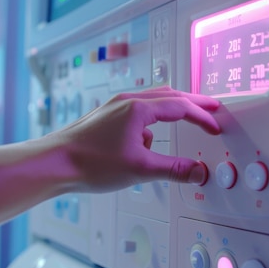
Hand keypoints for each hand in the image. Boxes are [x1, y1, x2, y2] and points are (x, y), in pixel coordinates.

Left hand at [46, 86, 220, 192]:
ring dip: (172, 110)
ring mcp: (114, 107)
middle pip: (169, 95)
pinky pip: (137, 112)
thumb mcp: (139, 169)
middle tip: (211, 107)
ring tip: (184, 120)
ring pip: (153, 101)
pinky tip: (146, 144)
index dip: (202, 116)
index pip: (181, 107)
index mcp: (138, 108)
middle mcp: (126, 101)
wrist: (54, 163)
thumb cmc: (88, 162)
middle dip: (193, 103)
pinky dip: (151, 122)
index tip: (214, 125)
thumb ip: (173, 169)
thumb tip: (197, 172)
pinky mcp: (106, 116)